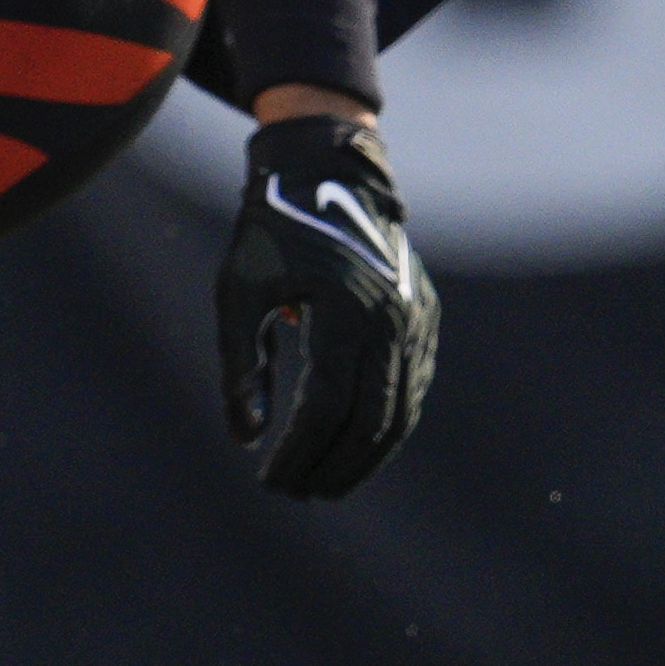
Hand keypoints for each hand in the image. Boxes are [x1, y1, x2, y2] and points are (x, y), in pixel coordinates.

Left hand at [216, 113, 438, 497]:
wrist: (329, 172)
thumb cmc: (272, 232)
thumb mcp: (239, 293)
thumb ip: (240, 366)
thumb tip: (246, 436)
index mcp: (345, 309)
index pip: (325, 406)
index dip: (297, 451)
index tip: (268, 481)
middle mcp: (392, 319)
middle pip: (371, 421)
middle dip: (332, 465)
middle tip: (295, 492)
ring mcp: (417, 320)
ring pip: (401, 411)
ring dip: (363, 456)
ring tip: (324, 483)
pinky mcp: (425, 318)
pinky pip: (412, 386)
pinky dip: (385, 424)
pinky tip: (352, 443)